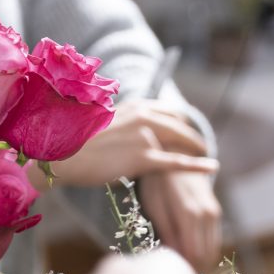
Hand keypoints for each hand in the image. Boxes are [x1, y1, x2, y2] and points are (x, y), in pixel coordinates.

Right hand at [29, 99, 216, 189]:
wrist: (62, 155)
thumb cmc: (74, 144)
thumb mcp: (100, 124)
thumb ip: (118, 124)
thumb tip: (121, 132)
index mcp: (132, 106)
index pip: (165, 109)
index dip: (179, 120)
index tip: (185, 127)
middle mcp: (142, 116)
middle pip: (178, 123)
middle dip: (191, 134)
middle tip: (200, 144)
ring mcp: (145, 136)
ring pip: (180, 142)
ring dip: (196, 149)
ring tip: (206, 157)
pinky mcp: (143, 158)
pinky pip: (177, 163)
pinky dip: (197, 166)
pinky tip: (211, 168)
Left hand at [140, 171, 221, 272]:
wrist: (177, 156)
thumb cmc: (157, 182)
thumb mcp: (154, 205)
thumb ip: (166, 231)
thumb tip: (173, 256)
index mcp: (190, 215)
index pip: (194, 255)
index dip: (183, 268)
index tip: (168, 270)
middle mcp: (207, 215)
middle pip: (206, 257)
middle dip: (191, 267)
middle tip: (172, 269)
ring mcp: (214, 214)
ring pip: (212, 250)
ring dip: (198, 260)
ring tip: (176, 260)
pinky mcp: (216, 213)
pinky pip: (214, 240)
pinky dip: (203, 250)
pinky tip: (185, 250)